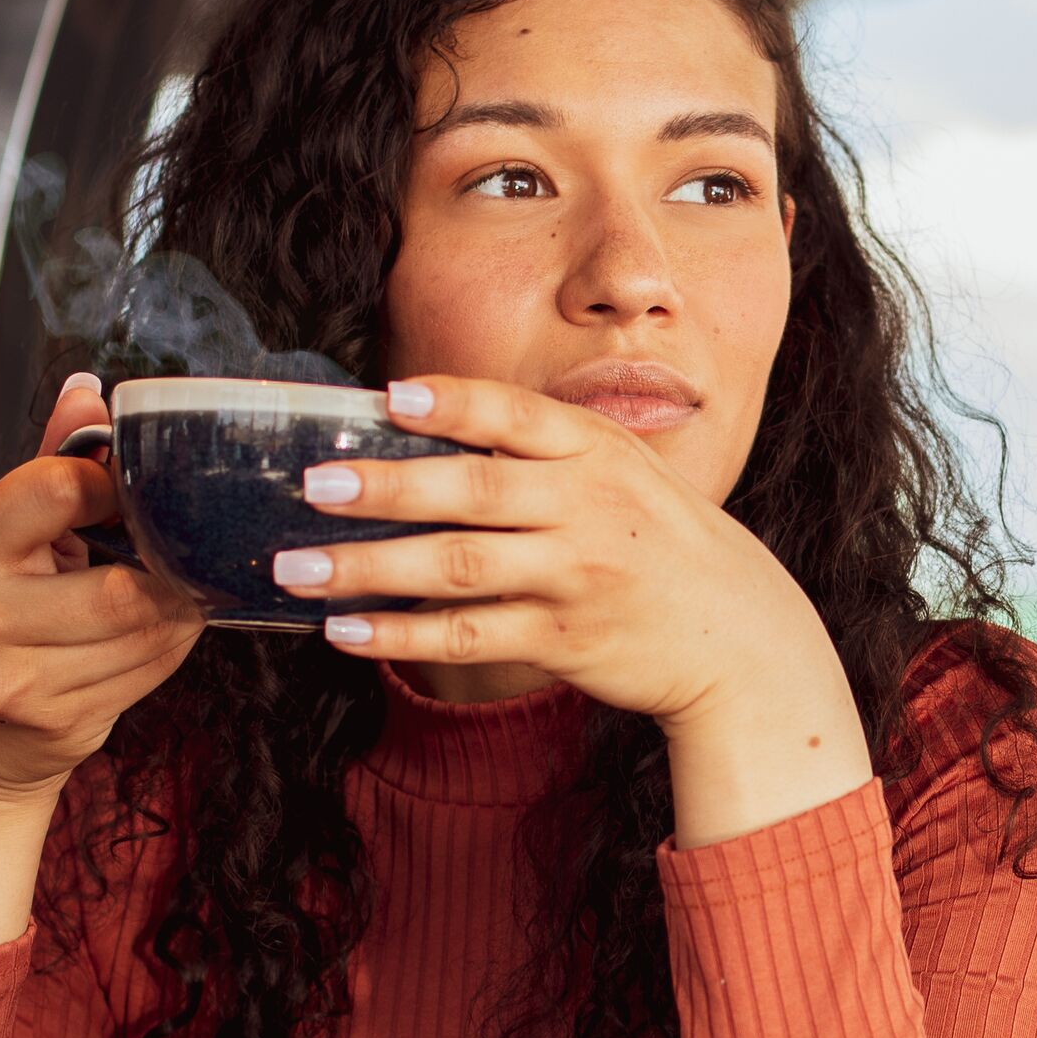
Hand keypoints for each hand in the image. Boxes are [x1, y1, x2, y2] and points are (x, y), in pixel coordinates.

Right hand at [0, 375, 205, 799]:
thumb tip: (90, 391)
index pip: (62, 487)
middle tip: (174, 556)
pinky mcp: (52, 719)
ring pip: (148, 629)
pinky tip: (153, 634)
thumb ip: (53, 464)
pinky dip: (170, 646)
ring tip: (166, 595)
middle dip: (166, 570)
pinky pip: (150, 670)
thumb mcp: (7, 533)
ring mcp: (11, 675)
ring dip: (178, 610)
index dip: (118, 488)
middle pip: (122, 585)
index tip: (130, 497)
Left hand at [277, 375, 867, 844]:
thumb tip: (424, 428)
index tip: (389, 398)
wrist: (741, 635)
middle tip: (313, 484)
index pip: (516, 417)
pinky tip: (346, 630)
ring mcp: (575, 577)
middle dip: (386, 488)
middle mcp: (587, 509)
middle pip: (473, 493)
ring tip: (296, 568)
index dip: (452, 405)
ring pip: (457, 568)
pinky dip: (400, 635)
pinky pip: (467, 636)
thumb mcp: (622, 471)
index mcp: (598, 452)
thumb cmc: (660, 542)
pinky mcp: (564, 639)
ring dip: (369, 567)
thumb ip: (542, 449)